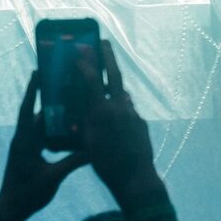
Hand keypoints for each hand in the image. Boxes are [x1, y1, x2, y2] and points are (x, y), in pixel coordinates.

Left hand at [0, 72, 89, 220]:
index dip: (33, 90)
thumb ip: (73, 161)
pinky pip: (41, 137)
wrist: (10, 212)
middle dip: (50, 99)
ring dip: (54, 115)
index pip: (28, 109)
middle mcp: (23, 140)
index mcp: (25, 141)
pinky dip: (53, 130)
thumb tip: (94, 148)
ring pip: (40, 125)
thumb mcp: (54, 177)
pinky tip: (68, 128)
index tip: (38, 71)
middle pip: (37, 114)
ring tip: (71, 101)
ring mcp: (25, 147)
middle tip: (66, 82)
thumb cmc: (28, 194)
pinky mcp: (28, 155)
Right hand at [80, 42, 166, 211]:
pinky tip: (113, 115)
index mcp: (102, 111)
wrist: (135, 178)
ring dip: (113, 87)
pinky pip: (128, 109)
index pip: (92, 80)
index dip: (85, 64)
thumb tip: (86, 104)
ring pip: (122, 94)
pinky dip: (119, 108)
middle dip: (108, 57)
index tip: (80, 52)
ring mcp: (132, 113)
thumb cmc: (106, 164)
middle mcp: (119, 107)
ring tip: (104, 83)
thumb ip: (87, 119)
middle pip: (114, 75)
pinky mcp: (141, 122)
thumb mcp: (88, 142)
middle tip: (103, 42)